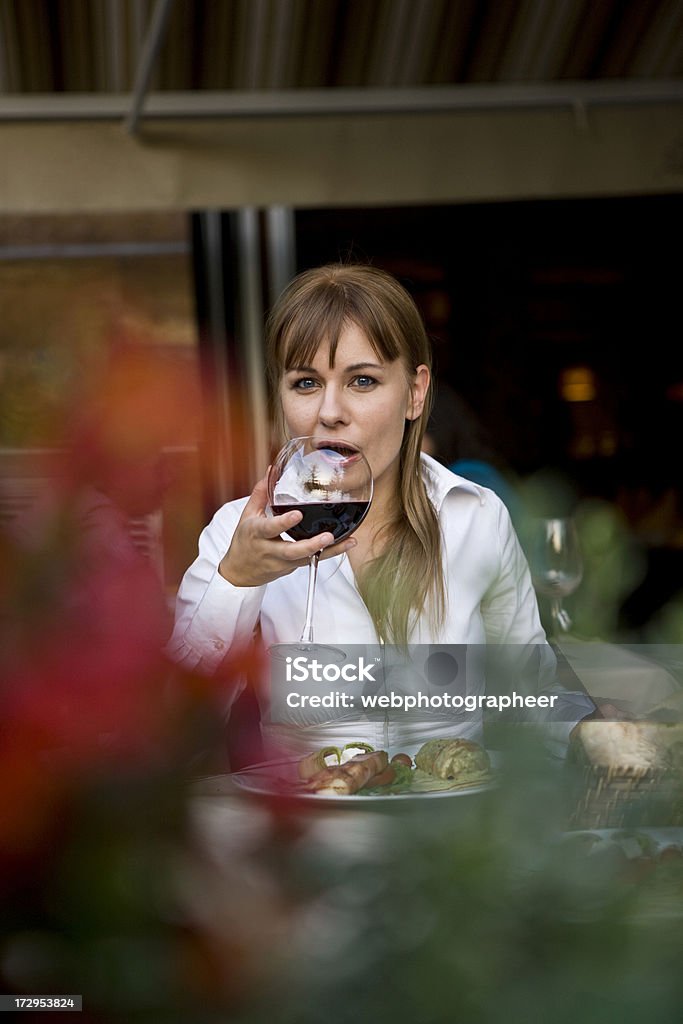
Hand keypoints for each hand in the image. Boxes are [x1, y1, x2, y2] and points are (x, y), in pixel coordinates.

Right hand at [218, 472, 356, 587]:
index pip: (270, 528)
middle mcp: (270, 550)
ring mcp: (283, 562)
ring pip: (307, 559)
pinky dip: (330, 553)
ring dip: (329, 551)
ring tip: (348, 541)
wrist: (241, 571)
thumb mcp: (247, 515)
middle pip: (292, 551)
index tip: (297, 514)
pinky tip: (346, 545)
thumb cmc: (245, 541)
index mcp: (257, 533)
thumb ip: (260, 493)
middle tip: (328, 536)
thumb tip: (271, 471)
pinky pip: (313, 561)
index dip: (284, 523)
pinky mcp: (292, 568)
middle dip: (311, 545)